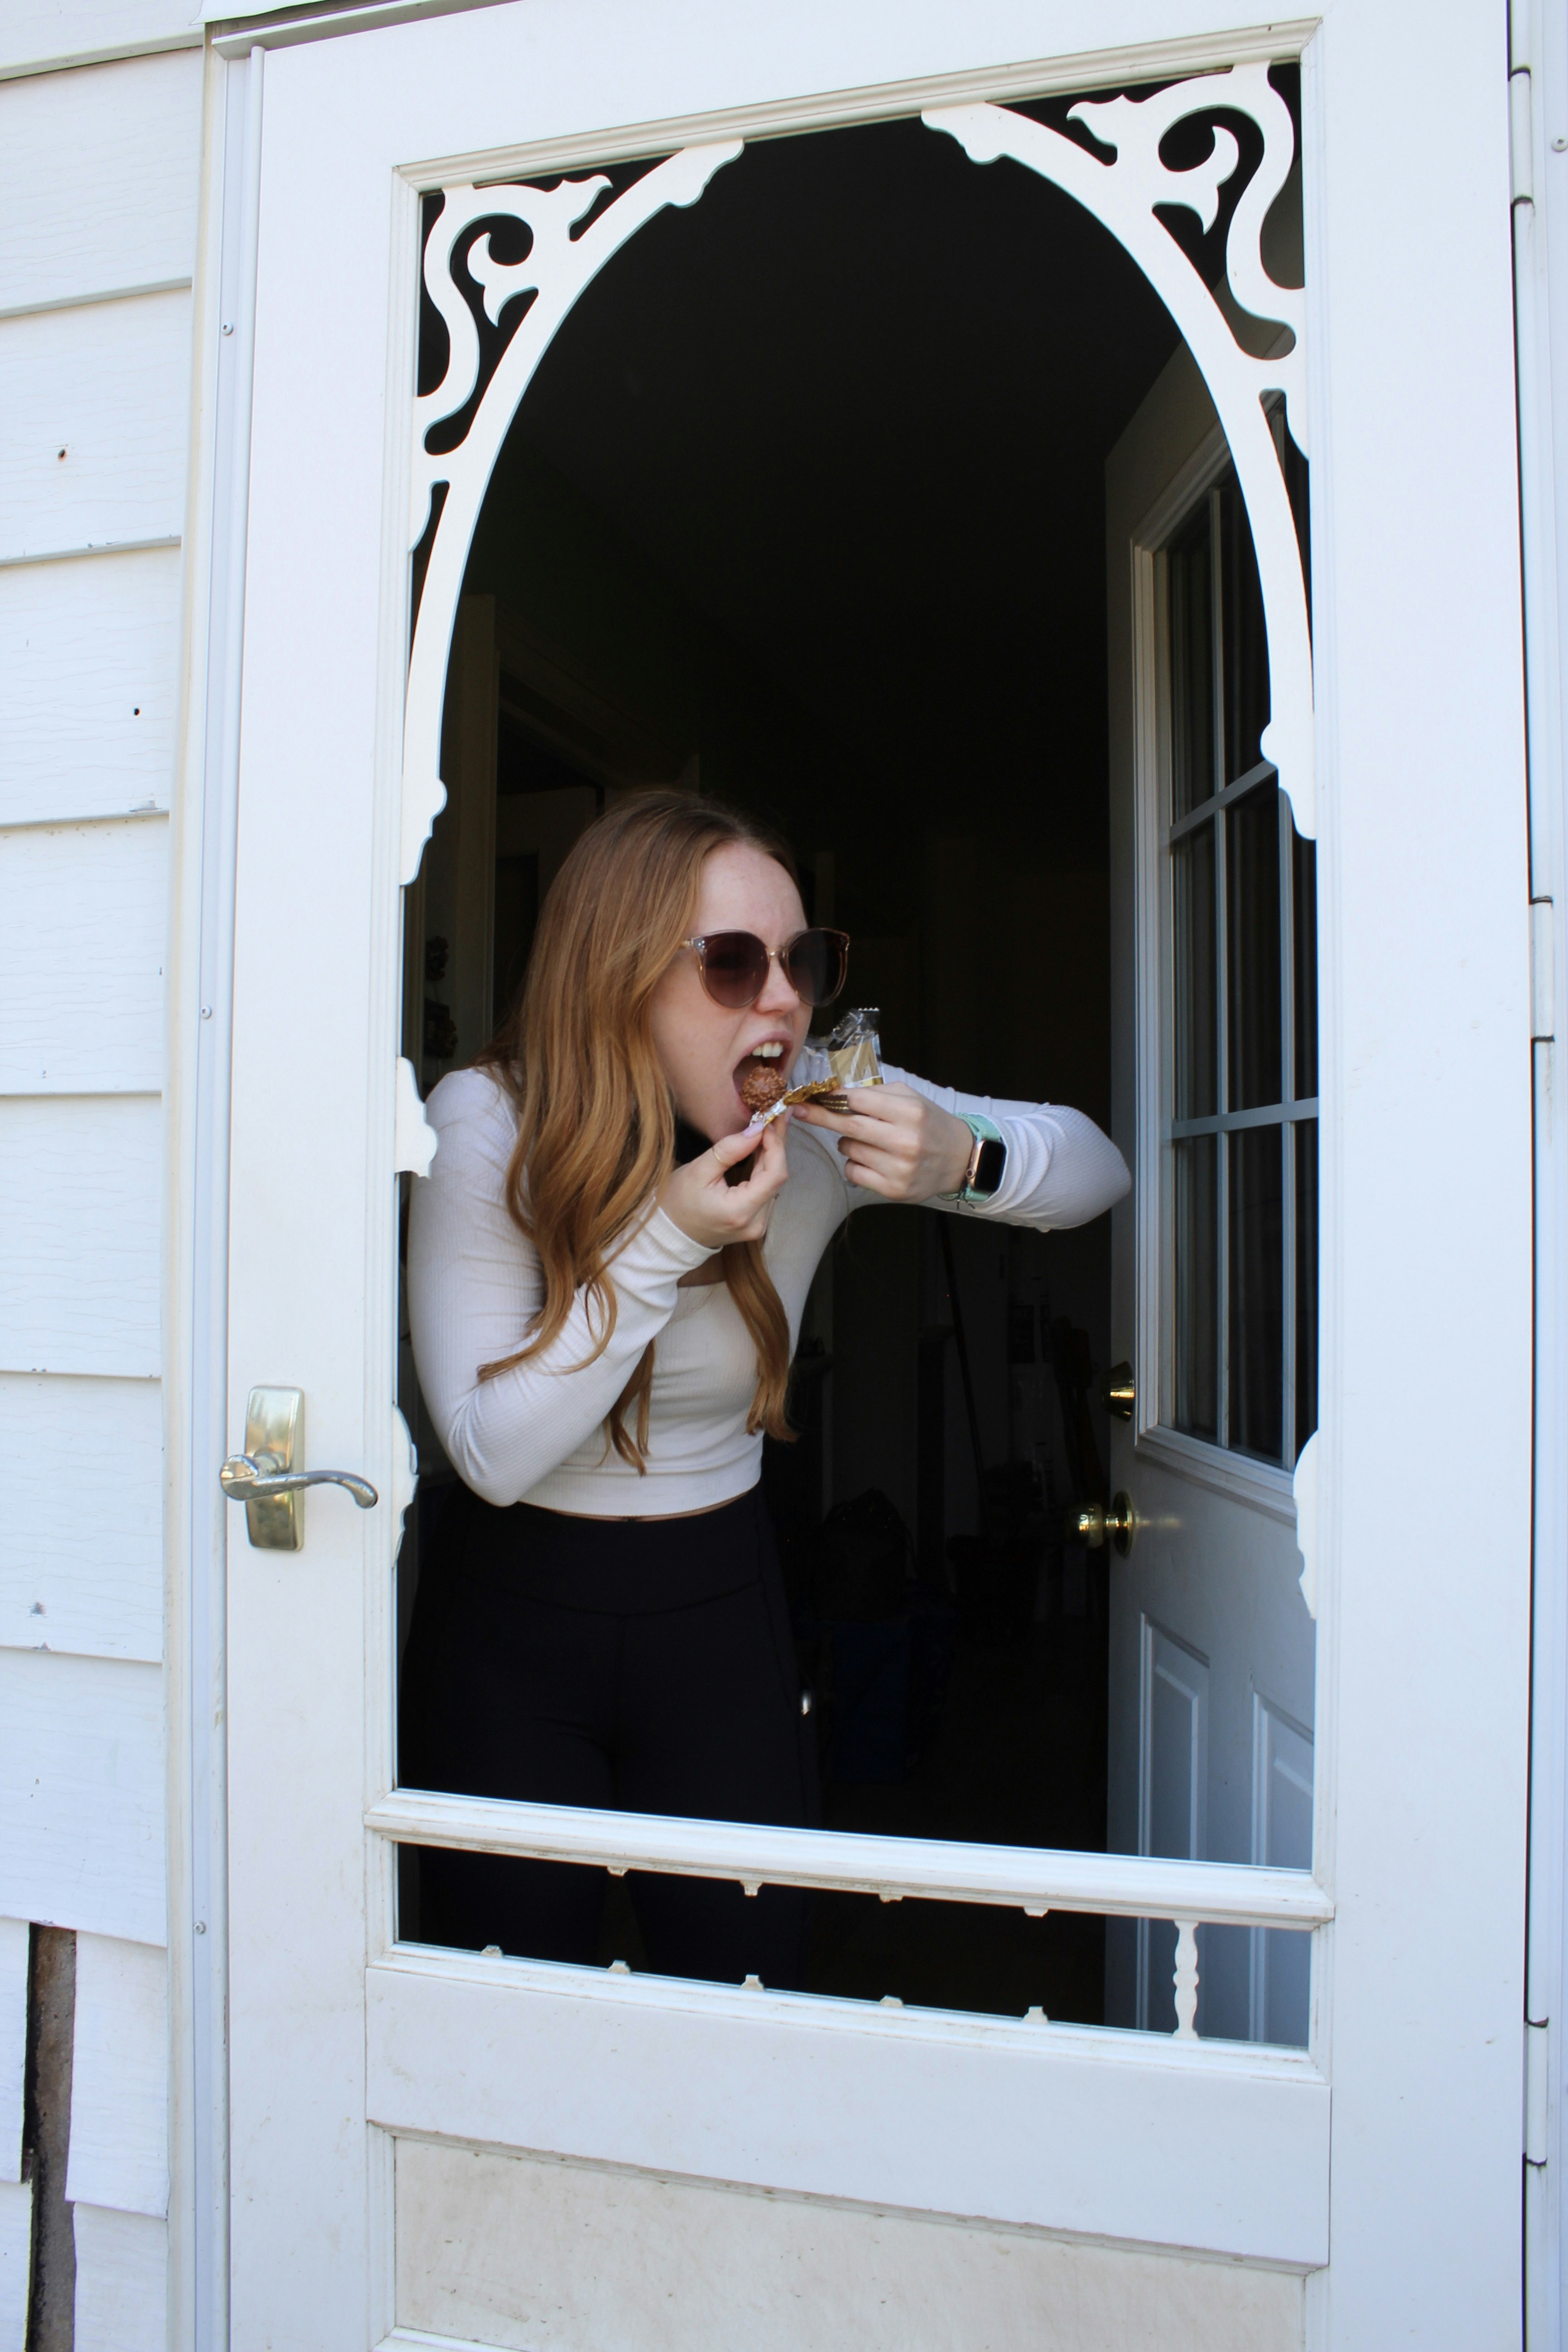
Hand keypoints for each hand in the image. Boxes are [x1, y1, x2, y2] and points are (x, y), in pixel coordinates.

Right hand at [658, 1116, 790, 1249]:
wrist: (671, 1233)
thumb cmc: (678, 1202)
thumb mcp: (698, 1171)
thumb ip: (728, 1150)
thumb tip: (757, 1129)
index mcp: (740, 1211)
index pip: (774, 1175)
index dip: (776, 1146)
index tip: (767, 1123)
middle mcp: (756, 1223)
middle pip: (777, 1179)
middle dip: (775, 1146)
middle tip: (773, 1118)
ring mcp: (758, 1226)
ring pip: (774, 1184)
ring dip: (771, 1157)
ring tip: (767, 1129)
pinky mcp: (757, 1223)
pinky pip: (767, 1191)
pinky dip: (765, 1170)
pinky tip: (760, 1151)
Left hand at [795, 1082, 973, 1201]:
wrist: (959, 1159)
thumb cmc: (929, 1124)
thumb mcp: (910, 1098)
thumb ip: (874, 1094)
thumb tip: (834, 1093)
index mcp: (910, 1113)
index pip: (858, 1101)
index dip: (833, 1097)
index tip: (814, 1095)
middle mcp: (905, 1141)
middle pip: (847, 1126)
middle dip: (820, 1116)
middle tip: (800, 1109)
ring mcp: (899, 1168)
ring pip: (848, 1149)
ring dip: (848, 1142)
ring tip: (869, 1140)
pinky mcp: (893, 1189)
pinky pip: (853, 1172)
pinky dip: (854, 1163)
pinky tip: (872, 1159)